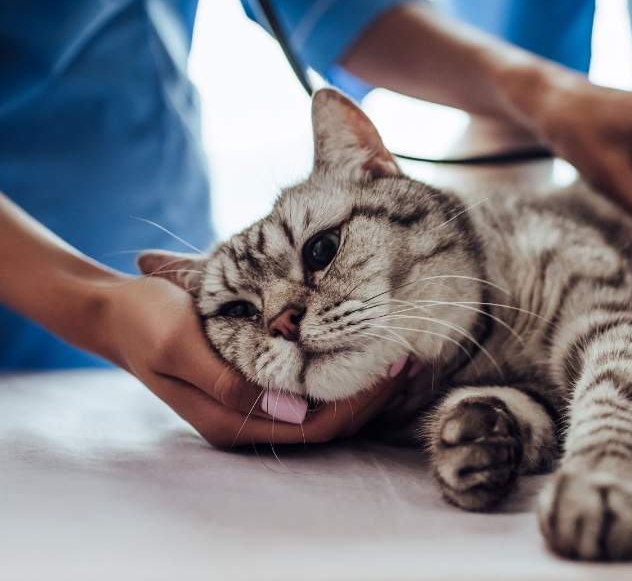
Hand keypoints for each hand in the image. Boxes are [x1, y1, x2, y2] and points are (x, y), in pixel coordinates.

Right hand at [101, 275, 394, 447]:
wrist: (116, 311)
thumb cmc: (146, 320)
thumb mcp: (181, 345)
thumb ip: (231, 382)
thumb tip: (293, 409)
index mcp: (232, 420)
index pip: (316, 427)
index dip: (359, 403)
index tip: (391, 365)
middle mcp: (250, 420)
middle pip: (330, 423)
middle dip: (373, 396)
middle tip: (409, 357)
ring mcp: (256, 403)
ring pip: (327, 408)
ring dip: (364, 385)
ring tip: (401, 353)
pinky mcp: (260, 382)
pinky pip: (313, 388)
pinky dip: (343, 371)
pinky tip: (366, 345)